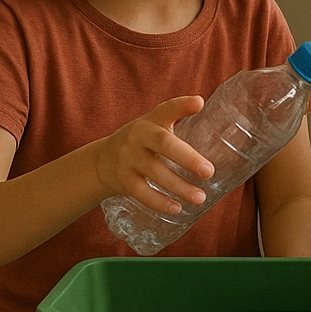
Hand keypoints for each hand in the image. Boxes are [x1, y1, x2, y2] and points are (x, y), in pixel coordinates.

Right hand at [92, 96, 215, 214]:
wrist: (101, 161)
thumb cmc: (141, 141)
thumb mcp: (155, 124)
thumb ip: (177, 116)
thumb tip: (204, 104)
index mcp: (150, 121)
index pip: (166, 110)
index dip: (182, 105)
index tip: (199, 103)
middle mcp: (138, 136)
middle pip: (163, 144)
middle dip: (188, 158)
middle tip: (209, 172)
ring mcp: (127, 158)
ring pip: (154, 172)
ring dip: (179, 187)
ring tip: (200, 197)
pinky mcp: (122, 179)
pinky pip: (141, 192)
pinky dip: (159, 202)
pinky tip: (177, 208)